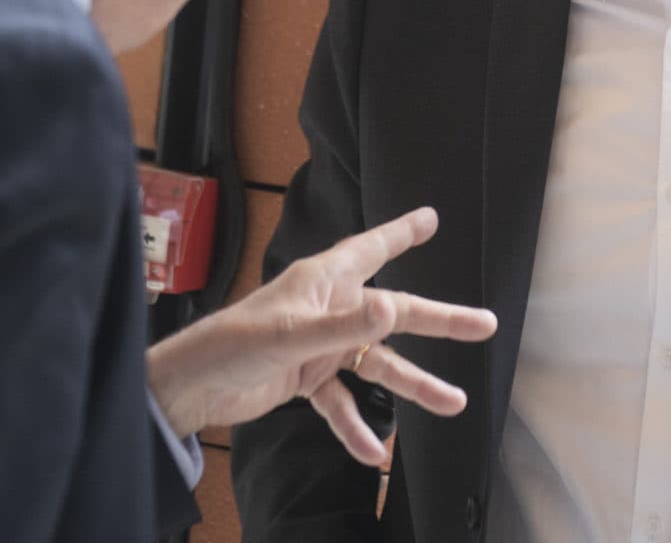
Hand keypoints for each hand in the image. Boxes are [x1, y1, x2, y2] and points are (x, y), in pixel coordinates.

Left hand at [145, 206, 495, 464]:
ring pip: (377, 362)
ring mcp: (319, 345)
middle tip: (484, 324)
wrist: (187, 390)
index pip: (373, 249)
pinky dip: (355, 426)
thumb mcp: (291, 334)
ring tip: (452, 403)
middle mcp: (328, 308)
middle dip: (440, 321)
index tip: (431, 218)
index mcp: (324, 282)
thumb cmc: (231, 344)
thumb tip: (395, 308)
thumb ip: (345, 326)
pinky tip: (371, 452)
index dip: (402, 233)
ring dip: (411, 384)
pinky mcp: (305, 378)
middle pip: (394, 314)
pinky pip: (341, 402)